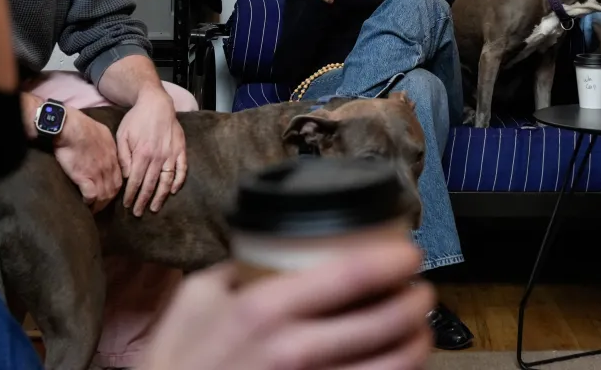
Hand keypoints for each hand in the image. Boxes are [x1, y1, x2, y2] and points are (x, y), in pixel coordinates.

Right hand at [51, 102, 122, 212]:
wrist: (69, 127)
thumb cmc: (82, 125)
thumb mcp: (102, 132)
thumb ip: (106, 144)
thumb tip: (102, 148)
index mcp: (113, 156)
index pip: (119, 178)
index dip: (113, 189)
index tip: (107, 195)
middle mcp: (108, 166)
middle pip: (114, 190)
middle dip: (107, 201)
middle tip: (99, 207)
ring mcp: (97, 172)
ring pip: (104, 195)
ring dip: (99, 205)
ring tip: (92, 210)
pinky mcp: (84, 176)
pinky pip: (91, 195)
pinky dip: (89, 202)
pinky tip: (84, 203)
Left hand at [117, 89, 187, 216]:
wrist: (156, 103)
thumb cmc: (136, 119)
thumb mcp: (123, 135)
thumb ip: (124, 156)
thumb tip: (127, 176)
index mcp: (142, 153)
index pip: (136, 181)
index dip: (131, 195)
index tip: (127, 205)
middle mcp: (158, 156)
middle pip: (150, 184)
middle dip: (143, 200)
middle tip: (138, 213)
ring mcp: (171, 154)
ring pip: (166, 181)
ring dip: (160, 196)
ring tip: (155, 207)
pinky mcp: (181, 149)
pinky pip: (182, 169)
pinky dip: (178, 181)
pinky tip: (173, 191)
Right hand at [139, 241, 433, 369]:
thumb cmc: (180, 359)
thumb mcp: (198, 297)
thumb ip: (239, 267)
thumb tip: (274, 244)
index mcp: (265, 307)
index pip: (353, 273)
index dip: (395, 259)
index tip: (409, 252)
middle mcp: (292, 350)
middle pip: (385, 320)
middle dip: (417, 301)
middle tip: (420, 290)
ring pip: (392, 365)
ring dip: (418, 343)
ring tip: (419, 330)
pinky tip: (398, 364)